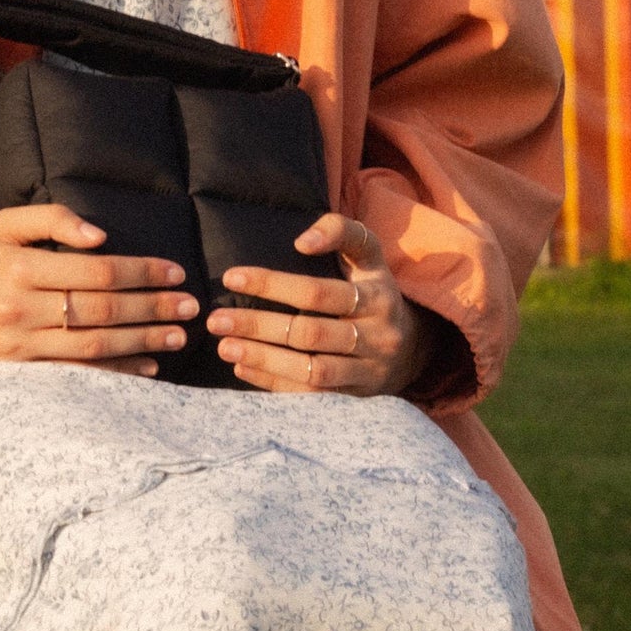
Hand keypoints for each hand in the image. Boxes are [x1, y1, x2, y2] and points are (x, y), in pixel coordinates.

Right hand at [0, 204, 198, 376]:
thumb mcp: (5, 225)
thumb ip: (52, 219)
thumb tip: (101, 235)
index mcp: (21, 267)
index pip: (95, 271)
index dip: (140, 271)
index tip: (174, 271)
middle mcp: (22, 308)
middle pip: (101, 310)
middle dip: (152, 307)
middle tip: (190, 307)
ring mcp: (23, 344)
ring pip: (94, 345)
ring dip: (142, 341)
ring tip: (178, 337)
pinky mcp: (25, 371)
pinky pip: (79, 373)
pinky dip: (116, 371)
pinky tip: (148, 368)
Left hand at [206, 213, 435, 396]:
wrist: (415, 350)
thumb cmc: (375, 293)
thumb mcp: (370, 257)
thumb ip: (341, 232)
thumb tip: (302, 240)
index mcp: (376, 297)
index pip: (318, 292)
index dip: (273, 284)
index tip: (231, 277)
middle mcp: (376, 336)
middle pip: (310, 333)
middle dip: (258, 326)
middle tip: (215, 320)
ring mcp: (368, 372)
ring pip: (312, 370)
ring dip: (264, 359)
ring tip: (225, 348)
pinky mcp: (357, 399)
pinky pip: (313, 397)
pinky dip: (275, 384)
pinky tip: (242, 370)